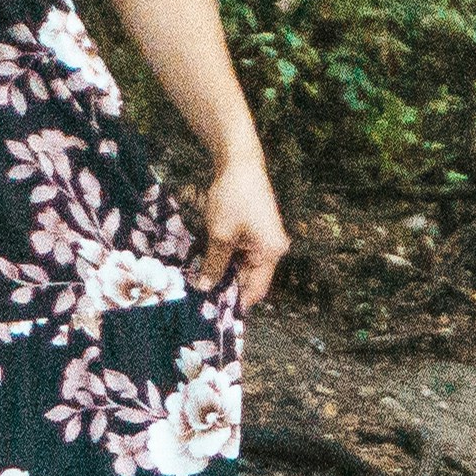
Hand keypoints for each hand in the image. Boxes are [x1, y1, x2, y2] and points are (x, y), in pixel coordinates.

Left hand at [194, 151, 288, 312]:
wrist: (239, 163)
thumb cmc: (233, 199)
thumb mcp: (220, 235)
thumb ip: (214, 265)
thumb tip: (205, 288)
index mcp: (271, 253)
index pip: (256, 290)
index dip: (236, 302)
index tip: (213, 312)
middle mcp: (273, 250)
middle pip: (250, 279)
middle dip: (228, 288)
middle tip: (202, 300)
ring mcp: (265, 240)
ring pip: (243, 267)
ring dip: (225, 273)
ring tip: (202, 284)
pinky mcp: (256, 231)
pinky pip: (242, 253)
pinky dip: (226, 259)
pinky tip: (208, 265)